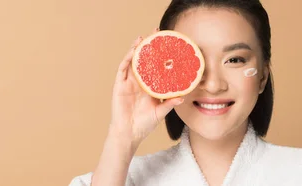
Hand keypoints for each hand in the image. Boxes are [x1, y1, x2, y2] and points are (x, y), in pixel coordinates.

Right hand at [108, 28, 183, 148]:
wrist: (130, 134)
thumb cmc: (145, 124)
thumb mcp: (161, 112)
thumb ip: (170, 103)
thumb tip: (183, 97)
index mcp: (150, 85)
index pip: (156, 66)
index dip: (161, 54)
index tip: (169, 43)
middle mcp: (139, 81)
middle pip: (144, 59)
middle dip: (149, 45)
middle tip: (156, 32)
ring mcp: (128, 82)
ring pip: (132, 61)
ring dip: (136, 48)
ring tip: (142, 38)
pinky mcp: (119, 85)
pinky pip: (122, 69)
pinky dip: (127, 59)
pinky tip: (132, 51)